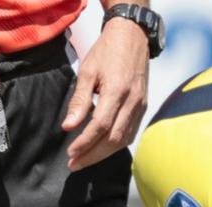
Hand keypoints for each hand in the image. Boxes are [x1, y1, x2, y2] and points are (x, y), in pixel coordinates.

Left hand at [62, 18, 148, 170]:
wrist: (132, 36)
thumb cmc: (107, 51)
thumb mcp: (87, 71)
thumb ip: (79, 101)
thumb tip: (68, 127)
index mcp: (117, 91)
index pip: (100, 126)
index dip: (85, 143)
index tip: (70, 153)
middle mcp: (132, 101)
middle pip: (113, 139)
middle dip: (92, 156)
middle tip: (74, 165)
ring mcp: (140, 105)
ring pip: (123, 140)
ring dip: (103, 154)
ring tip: (84, 160)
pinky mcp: (143, 107)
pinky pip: (130, 133)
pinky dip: (115, 145)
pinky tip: (101, 149)